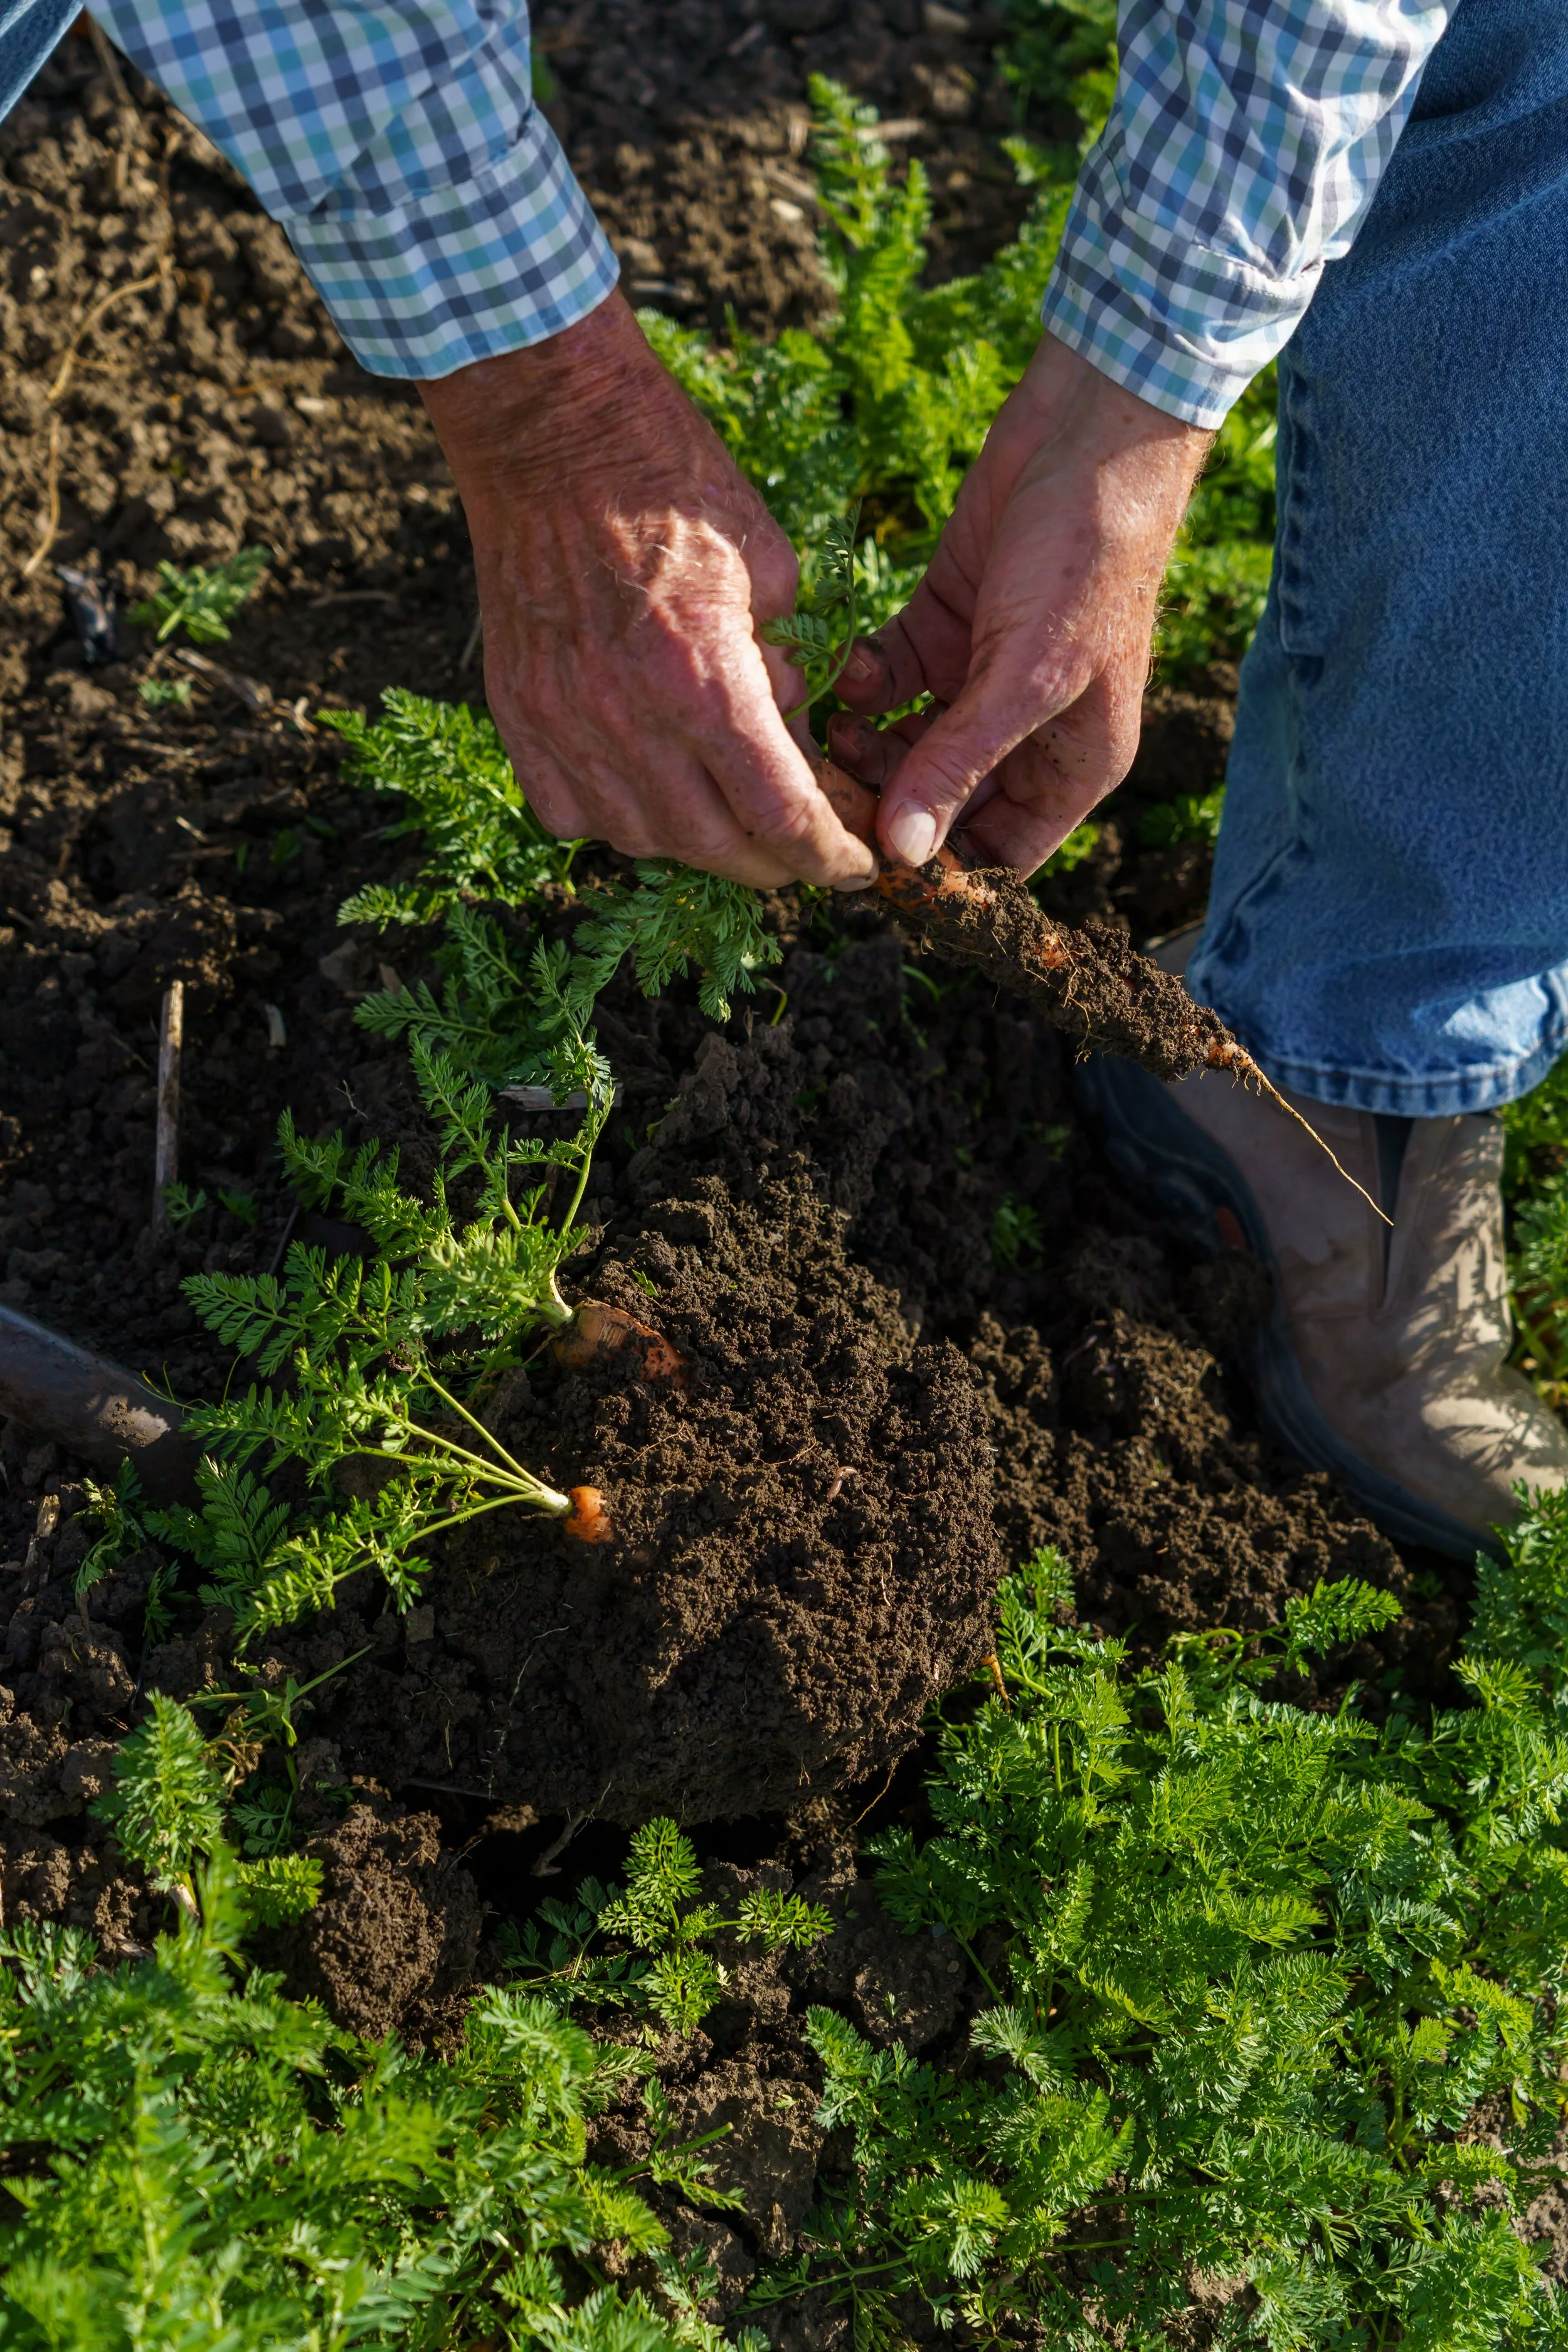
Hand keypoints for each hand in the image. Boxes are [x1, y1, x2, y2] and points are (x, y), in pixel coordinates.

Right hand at [420, 291, 876, 891]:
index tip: (856, 865)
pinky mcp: (519, 718)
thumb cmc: (675, 486)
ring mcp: (562, 726)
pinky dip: (622, 823)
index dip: (829, 856)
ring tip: (736, 822)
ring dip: (702, 847)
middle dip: (776, 866)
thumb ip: (791, 673)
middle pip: (716, 849)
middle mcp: (626, 720)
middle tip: (808, 855)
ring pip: (643, 842)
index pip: (780, 817)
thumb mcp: (773, 572)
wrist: (552, 434)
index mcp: (703, 679)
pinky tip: (654, 794)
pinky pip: (572, 816)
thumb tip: (799, 745)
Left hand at [826, 332, 1211, 874]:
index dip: (941, 873)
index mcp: (1072, 764)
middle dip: (885, 806)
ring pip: (906, 744)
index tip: (874, 871)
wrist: (1088, 435)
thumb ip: (961, 764)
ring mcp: (980, 678)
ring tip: (832, 730)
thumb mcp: (1025, 675)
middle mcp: (1026, 732)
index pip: (1000, 856)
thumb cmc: (1087, 559)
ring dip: (865, 747)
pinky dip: (865, 682)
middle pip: (942, 805)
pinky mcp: (942, 625)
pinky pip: (891, 679)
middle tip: (827, 798)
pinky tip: (850, 673)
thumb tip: (906, 855)